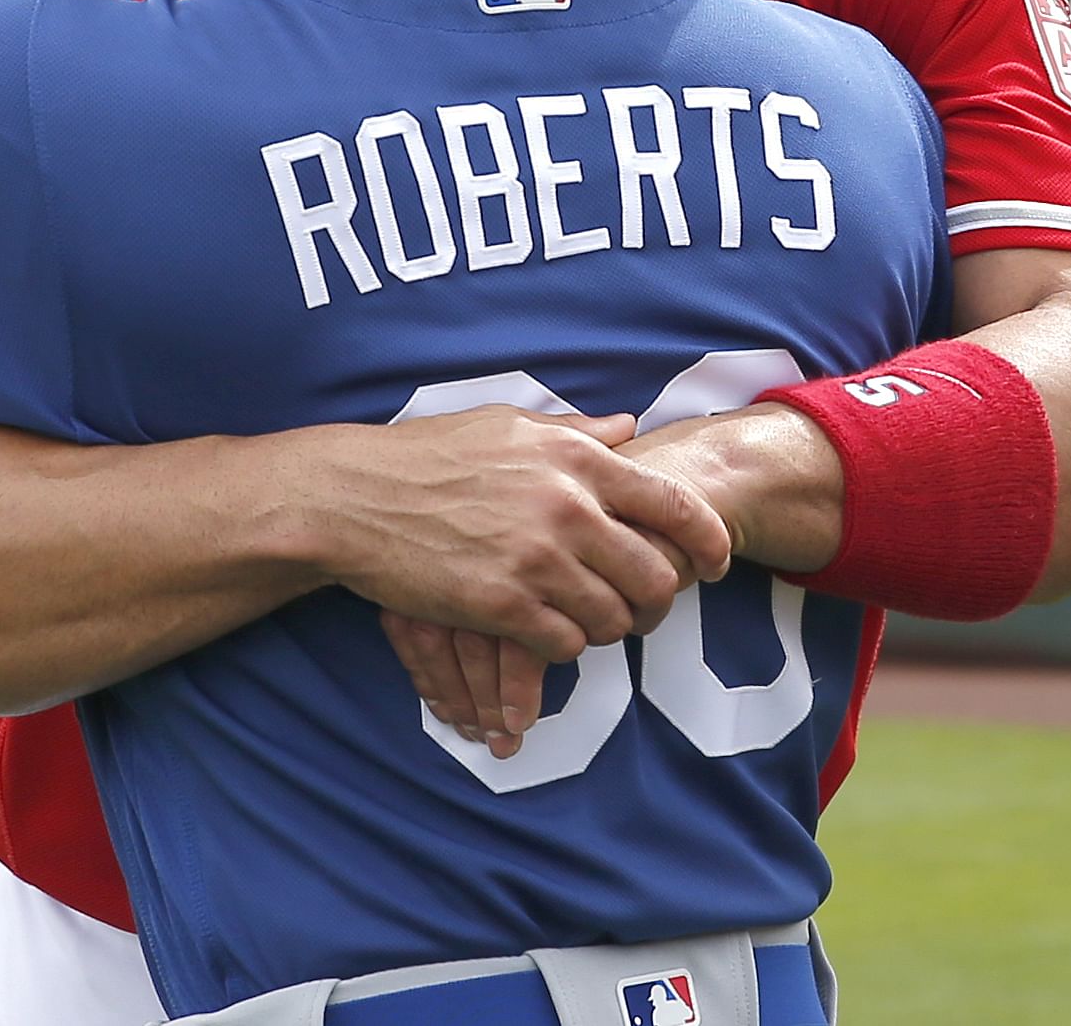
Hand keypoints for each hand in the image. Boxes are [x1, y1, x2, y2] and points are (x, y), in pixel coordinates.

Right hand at [379, 405, 841, 751]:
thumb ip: (576, 432)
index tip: (716, 563)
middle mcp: (567, 508)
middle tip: (644, 606)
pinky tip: (544, 631)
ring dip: (608, 625)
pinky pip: (565, 645)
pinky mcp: (502, 605)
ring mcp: (536, 559)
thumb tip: (628, 427)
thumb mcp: (508, 425)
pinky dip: (564, 646)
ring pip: (614, 617)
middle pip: (657, 575)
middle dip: (659, 599)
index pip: (675, 506)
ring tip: (588, 617)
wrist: (354, 498)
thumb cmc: (428, 457)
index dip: (709, 542)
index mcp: (576, 459)